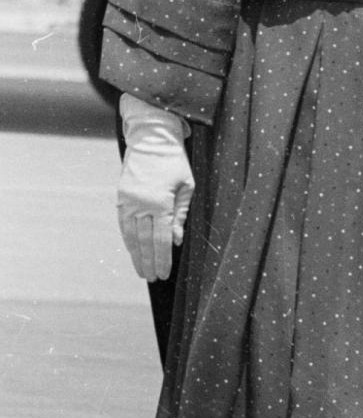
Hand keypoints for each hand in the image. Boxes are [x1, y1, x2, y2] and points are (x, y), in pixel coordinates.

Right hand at [118, 95, 193, 281]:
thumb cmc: (174, 162)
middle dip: (149, 262)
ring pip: (131, 235)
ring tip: (141, 271)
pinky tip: (132, 251)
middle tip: (152, 279)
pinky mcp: (122, 197)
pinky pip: (123, 224)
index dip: (163, 259)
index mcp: (161, 202)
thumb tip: (176, 240)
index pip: (162, 239)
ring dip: (136, 255)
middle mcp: (141, 204)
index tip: (164, 274)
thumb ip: (181, 214)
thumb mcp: (187, 186)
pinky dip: (128, 239)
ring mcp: (128, 201)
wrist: (151, 139)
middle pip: (145, 241)